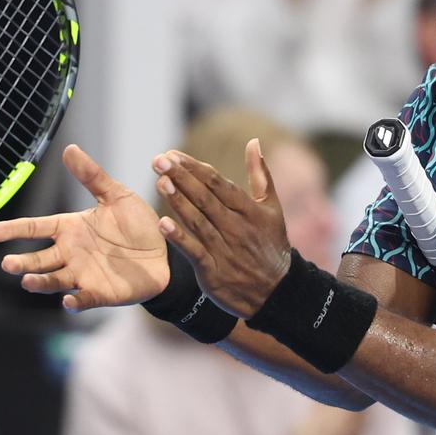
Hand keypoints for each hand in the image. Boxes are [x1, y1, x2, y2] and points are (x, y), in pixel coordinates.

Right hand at [0, 143, 167, 311]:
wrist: (165, 252)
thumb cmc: (137, 224)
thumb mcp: (116, 195)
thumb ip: (92, 176)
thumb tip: (69, 149)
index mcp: (70, 228)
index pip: (35, 228)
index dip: (13, 230)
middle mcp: (71, 254)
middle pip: (39, 260)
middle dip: (22, 263)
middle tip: (7, 264)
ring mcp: (83, 275)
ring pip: (55, 280)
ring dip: (40, 282)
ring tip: (28, 281)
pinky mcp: (100, 293)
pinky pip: (84, 299)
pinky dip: (75, 301)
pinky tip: (68, 301)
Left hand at [154, 140, 293, 318]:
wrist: (276, 292)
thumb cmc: (271, 245)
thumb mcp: (272, 209)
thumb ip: (260, 175)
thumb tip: (254, 142)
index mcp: (249, 210)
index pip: (218, 183)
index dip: (194, 168)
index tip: (173, 154)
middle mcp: (236, 227)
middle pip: (205, 198)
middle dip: (181, 177)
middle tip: (159, 160)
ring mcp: (225, 249)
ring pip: (198, 221)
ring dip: (178, 201)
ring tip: (160, 182)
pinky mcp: (214, 271)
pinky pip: (195, 252)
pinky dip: (179, 239)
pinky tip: (163, 224)